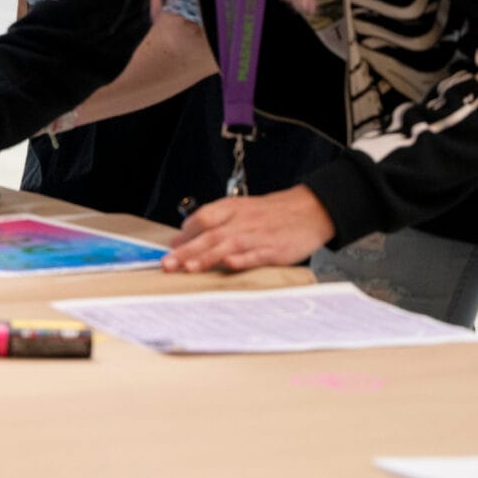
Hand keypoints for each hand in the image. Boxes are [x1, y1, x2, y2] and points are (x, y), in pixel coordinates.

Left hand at [166, 186, 335, 273]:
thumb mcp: (238, 210)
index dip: (185, 234)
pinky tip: (229, 264)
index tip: (169, 249)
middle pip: (209, 235)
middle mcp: (241, 221)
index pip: (201, 219)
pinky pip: (257, 254)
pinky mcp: (275, 249)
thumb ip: (209, 223)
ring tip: (189, 268)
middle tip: (168, 264)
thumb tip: (178, 240)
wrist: (309, 210)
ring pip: (229, 245)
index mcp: (230, 209)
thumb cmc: (269, 214)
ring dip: (207, 257)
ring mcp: (258, 236)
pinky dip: (243, 259)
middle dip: (186, 250)